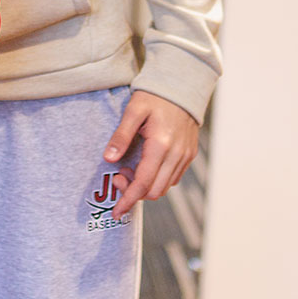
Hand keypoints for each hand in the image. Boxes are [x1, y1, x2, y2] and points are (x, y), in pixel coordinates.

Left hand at [102, 91, 200, 219]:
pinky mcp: (189, 155)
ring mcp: (185, 156)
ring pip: (164, 187)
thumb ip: (121, 136)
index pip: (143, 184)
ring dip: (145, 187)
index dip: (127, 200)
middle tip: (118, 177)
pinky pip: (173, 178)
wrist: (182, 86)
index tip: (115, 212)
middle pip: (154, 191)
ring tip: (130, 169)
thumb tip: (108, 159)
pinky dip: (157, 180)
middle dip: (133, 193)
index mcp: (161, 145)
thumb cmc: (155, 96)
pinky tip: (145, 166)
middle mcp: (177, 154)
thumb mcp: (133, 111)